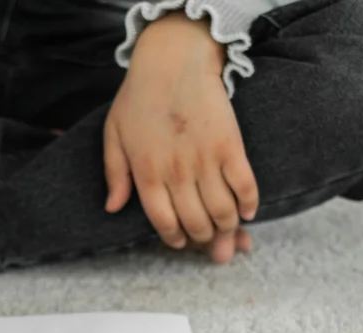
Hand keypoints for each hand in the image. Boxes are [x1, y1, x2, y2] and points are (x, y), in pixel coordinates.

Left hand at [104, 12, 257, 263]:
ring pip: (222, 211)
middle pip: (196, 223)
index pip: (163, 222)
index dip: (175, 238)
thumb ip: (114, 173)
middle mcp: (176, 173)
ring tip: (229, 231)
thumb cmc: (140, 96)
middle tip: (210, 240)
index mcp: (147, 173)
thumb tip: (112, 207)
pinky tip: (248, 212)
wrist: (174, 61)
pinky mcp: (231, 146)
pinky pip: (245, 186)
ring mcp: (205, 160)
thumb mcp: (114, 134)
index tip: (182, 242)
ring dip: (228, 229)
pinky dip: (249, 204)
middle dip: (205, 239)